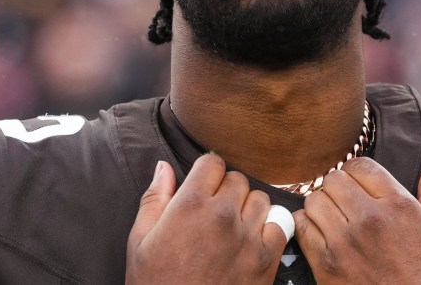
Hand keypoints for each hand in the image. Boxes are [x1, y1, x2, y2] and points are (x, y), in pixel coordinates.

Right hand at [126, 154, 290, 284]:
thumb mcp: (140, 241)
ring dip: (247, 208)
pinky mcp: (266, 260)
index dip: (206, 173)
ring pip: (259, 198)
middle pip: (237, 179)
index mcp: (190, 205)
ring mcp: (248, 237)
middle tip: (212, 213)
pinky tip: (251, 241)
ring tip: (232, 227)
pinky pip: (280, 224)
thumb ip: (154, 198)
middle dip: (225, 190)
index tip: (202, 186)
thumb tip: (164, 166)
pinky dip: (268, 229)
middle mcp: (222, 215)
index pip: (212, 162)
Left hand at [293, 159, 420, 283]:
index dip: (358, 171)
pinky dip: (307, 226)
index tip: (361, 184)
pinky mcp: (326, 264)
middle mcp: (369, 219)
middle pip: (334, 179)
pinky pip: (302, 228)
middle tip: (347, 201)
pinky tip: (322, 234)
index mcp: (398, 206)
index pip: (361, 164)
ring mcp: (344, 242)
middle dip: (339, 186)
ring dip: (322, 205)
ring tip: (335, 217)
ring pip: (314, 200)